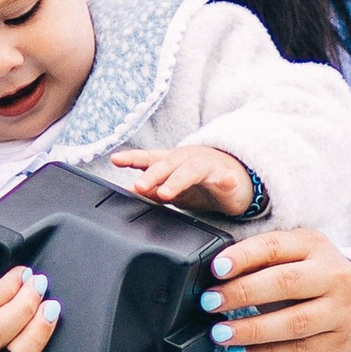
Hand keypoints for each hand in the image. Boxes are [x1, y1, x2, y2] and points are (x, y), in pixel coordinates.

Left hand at [109, 141, 255, 220]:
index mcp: (171, 161)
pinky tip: (228, 180)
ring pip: (191, 171)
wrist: (235, 177)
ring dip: (177, 180)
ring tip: (166, 193)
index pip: (148, 158)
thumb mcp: (172, 186)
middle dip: (152, 175)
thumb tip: (131, 191)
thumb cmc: (198, 181)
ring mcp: (207, 166)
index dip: (132, 158)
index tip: (115, 160)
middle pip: (167, 164)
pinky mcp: (228, 178)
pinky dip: (227, 179)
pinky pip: (227, 178)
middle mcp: (187, 160)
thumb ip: (152, 188)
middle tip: (139, 186)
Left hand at [202, 225, 350, 351]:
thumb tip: (214, 275)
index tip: (216, 269)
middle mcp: (333, 276)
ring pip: (292, 322)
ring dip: (251, 329)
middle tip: (210, 302)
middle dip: (242, 293)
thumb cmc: (312, 278)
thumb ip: (260, 261)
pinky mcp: (335, 344)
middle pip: (285, 283)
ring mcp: (338, 312)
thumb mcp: (294, 257)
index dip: (244, 257)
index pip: (276, 246)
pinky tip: (239, 351)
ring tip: (220, 333)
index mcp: (315, 246)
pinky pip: (295, 351)